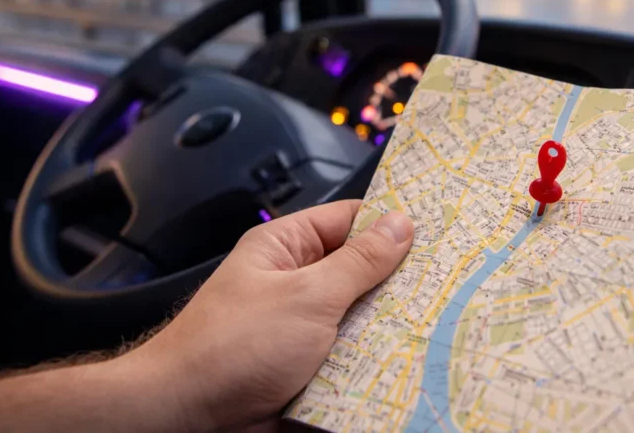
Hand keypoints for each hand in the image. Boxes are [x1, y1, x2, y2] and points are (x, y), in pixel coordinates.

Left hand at [121, 199, 413, 430]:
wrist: (186, 419)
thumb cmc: (231, 347)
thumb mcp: (308, 296)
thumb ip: (359, 261)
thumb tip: (399, 225)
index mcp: (286, 249)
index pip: (348, 220)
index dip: (390, 223)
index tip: (436, 229)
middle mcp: (293, 284)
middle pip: (360, 273)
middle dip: (397, 283)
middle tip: (447, 282)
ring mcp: (299, 330)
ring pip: (359, 320)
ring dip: (387, 328)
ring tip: (435, 324)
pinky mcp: (305, 370)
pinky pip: (349, 360)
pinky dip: (372, 364)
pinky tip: (406, 364)